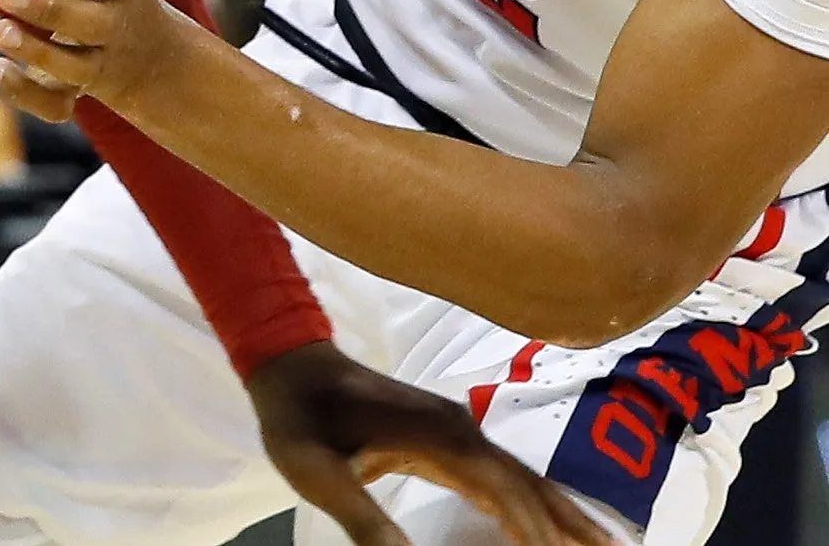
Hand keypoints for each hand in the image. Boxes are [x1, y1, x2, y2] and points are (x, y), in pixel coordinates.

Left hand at [0, 0, 195, 118]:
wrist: (149, 49)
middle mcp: (116, 22)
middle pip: (92, 24)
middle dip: (48, 9)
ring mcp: (99, 61)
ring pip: (75, 70)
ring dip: (35, 53)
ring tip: (0, 30)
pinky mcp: (77, 91)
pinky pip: (57, 107)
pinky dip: (26, 94)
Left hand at [246, 342, 612, 545]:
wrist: (288, 364)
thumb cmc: (299, 419)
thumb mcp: (320, 474)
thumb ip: (365, 521)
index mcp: (437, 437)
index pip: (501, 489)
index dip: (531, 529)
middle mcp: (459, 429)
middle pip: (529, 482)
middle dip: (570, 523)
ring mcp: (457, 429)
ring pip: (523, 476)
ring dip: (562, 511)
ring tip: (604, 544)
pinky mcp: (447, 434)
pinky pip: (503, 472)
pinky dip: (533, 498)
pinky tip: (544, 523)